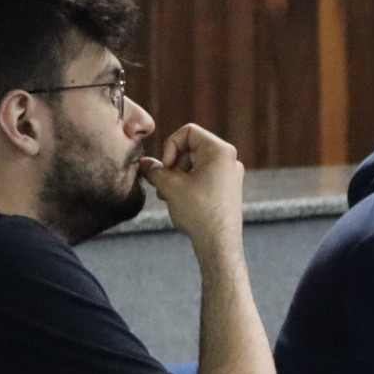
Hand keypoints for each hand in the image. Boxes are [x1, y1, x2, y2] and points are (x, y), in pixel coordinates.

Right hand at [139, 124, 243, 250]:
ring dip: (177, 176)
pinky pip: (202, 176)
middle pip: (191, 148)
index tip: (167, 167)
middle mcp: (229, 159)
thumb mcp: (169, 186)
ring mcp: (230, 174)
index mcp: (220, 151)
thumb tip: (143, 163)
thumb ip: (154, 170)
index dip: (171, 145)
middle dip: (172, 164)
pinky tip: (178, 200)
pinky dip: (187, 184)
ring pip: (194, 164)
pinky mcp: (227, 188)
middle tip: (164, 184)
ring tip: (168, 195)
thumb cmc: (198, 211)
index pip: (188, 131)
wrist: (219, 242)